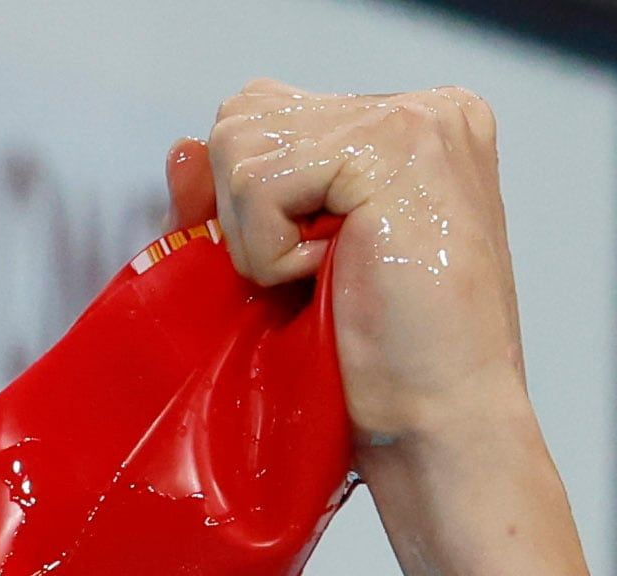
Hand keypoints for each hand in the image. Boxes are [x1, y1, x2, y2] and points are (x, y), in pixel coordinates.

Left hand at [169, 83, 529, 453]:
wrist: (436, 427)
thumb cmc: (375, 365)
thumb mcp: (292, 264)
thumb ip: (239, 200)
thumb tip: (180, 149)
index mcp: (407, 128)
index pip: (266, 116)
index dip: (246, 204)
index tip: (300, 269)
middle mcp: (423, 108)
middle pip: (244, 119)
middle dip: (248, 218)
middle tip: (319, 281)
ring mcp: (414, 120)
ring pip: (242, 146)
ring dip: (261, 241)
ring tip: (334, 282)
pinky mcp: (391, 147)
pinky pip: (258, 184)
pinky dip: (272, 254)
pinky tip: (338, 282)